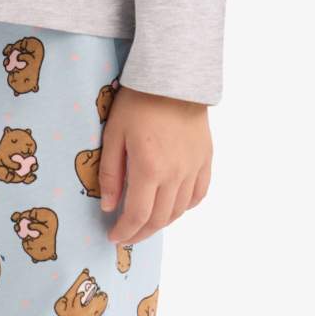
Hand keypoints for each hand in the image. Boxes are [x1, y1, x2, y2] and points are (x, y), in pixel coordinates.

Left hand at [98, 86, 212, 245]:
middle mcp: (175, 174)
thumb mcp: (114, 135)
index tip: (114, 237)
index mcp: (149, 169)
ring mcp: (193, 168)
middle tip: (127, 234)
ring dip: (162, 223)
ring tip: (146, 223)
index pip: (138, 215)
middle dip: (141, 232)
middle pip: (160, 219)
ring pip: (180, 210)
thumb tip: (109, 207)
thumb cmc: (138, 103)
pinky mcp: (205, 159)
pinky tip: (173, 206)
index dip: (125, 231)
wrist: (174, 79)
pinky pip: (199, 193)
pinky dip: (185, 207)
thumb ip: (110, 174)